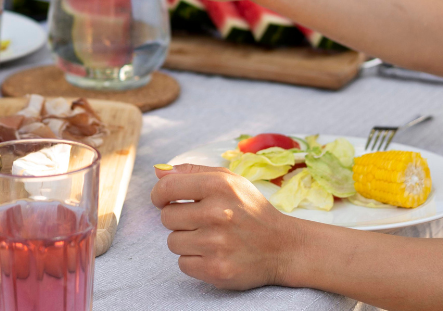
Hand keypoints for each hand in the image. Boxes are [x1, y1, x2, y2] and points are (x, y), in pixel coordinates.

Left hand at [151, 163, 300, 289]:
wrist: (283, 247)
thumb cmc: (251, 211)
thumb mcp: (230, 181)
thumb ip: (192, 173)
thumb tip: (158, 172)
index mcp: (219, 186)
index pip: (167, 188)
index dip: (159, 195)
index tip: (163, 200)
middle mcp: (217, 213)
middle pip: (167, 217)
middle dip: (178, 219)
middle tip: (200, 221)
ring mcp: (217, 244)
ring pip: (172, 242)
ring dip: (186, 241)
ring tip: (209, 238)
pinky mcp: (217, 270)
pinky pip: (182, 264)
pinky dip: (194, 260)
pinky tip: (213, 253)